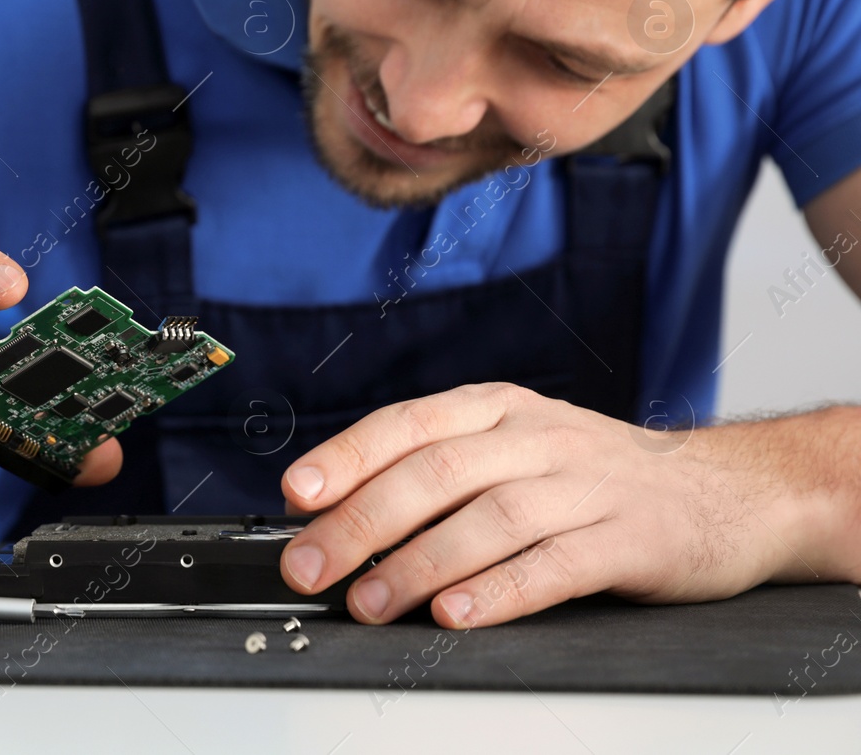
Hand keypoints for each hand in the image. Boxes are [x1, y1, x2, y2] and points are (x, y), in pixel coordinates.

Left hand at [276, 383, 818, 627]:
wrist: (728, 490)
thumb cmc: (595, 476)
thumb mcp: (515, 449)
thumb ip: (437, 471)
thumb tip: (334, 512)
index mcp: (497, 410)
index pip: (407, 424)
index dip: (347, 457)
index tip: (297, 495)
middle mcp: (536, 437)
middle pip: (436, 472)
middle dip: (362, 522)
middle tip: (310, 566)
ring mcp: (586, 485)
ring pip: (488, 518)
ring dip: (418, 563)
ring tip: (370, 602)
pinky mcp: (631, 537)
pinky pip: (556, 563)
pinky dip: (500, 591)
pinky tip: (458, 614)